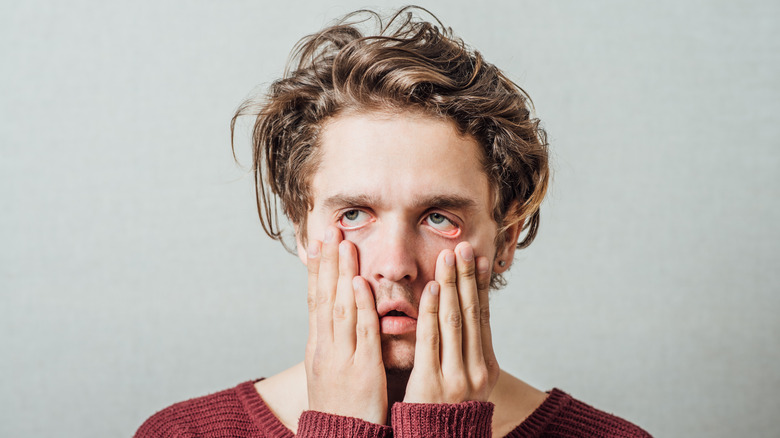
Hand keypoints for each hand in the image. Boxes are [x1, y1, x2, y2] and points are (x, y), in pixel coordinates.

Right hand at [304, 226, 387, 423]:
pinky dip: (360, 307)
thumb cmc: (341, 408)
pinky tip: (360, 285)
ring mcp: (341, 358)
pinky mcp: (362, 370)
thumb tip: (343, 318)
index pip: (316, 300)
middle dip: (327, 262)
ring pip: (341, 308)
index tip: (318, 243)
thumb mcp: (331, 371)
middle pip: (325, 297)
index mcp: (319, 347)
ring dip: (342, 274)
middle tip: (329, 230)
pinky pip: (361, 334)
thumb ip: (338, 343)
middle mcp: (325, 347)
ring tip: (343, 244)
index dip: (317, 270)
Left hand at [403, 241, 498, 403]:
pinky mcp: (433, 383)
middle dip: (466, 276)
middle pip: (471, 312)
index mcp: (487, 367)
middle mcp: (477, 369)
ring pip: (454, 320)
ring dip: (450, 284)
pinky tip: (431, 289)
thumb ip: (464, 351)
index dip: (479, 285)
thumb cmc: (446, 412)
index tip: (478, 257)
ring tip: (448, 256)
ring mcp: (457, 376)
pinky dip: (431, 311)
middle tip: (463, 246)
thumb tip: (462, 314)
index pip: (482, 316)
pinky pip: (432, 340)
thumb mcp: (466, 382)